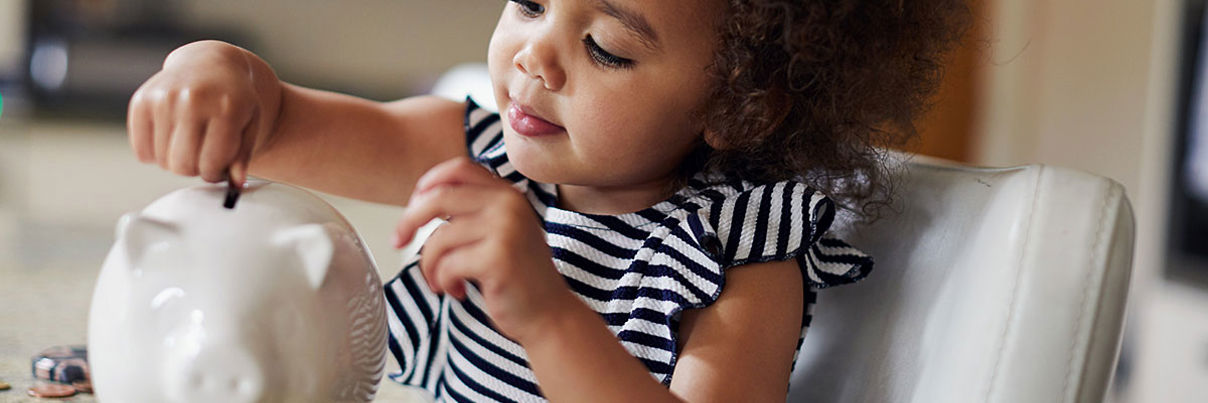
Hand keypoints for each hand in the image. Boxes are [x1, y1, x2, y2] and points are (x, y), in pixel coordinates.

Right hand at [127, 40, 281, 186]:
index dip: (215, 173)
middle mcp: (194, 99)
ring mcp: (165, 97)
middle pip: (183, 165)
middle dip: (194, 169)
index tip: (217, 168)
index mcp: (227, 107)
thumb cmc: (233, 100)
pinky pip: (142, 150)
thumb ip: (243, 156)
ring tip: (188, 143)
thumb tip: (235, 185)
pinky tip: (169, 139)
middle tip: (202, 156)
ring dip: (175, 161)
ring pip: (162, 161)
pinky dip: (153, 154)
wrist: (209, 64)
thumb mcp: (250, 123)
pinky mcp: (142, 100)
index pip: (211, 163)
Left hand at [393, 157, 577, 342]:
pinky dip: (443, 282)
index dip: (429, 183)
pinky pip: (447, 265)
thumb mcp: (500, 232)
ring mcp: (505, 229)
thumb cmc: (517, 276)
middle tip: (398, 241)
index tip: (413, 205)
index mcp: (508, 194)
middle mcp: (508, 205)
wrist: (548, 314)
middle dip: (409, 220)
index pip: (459, 168)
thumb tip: (421, 200)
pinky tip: (458, 292)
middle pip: (438, 198)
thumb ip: (472, 211)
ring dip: (430, 265)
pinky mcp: (498, 257)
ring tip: (441, 281)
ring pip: (438, 239)